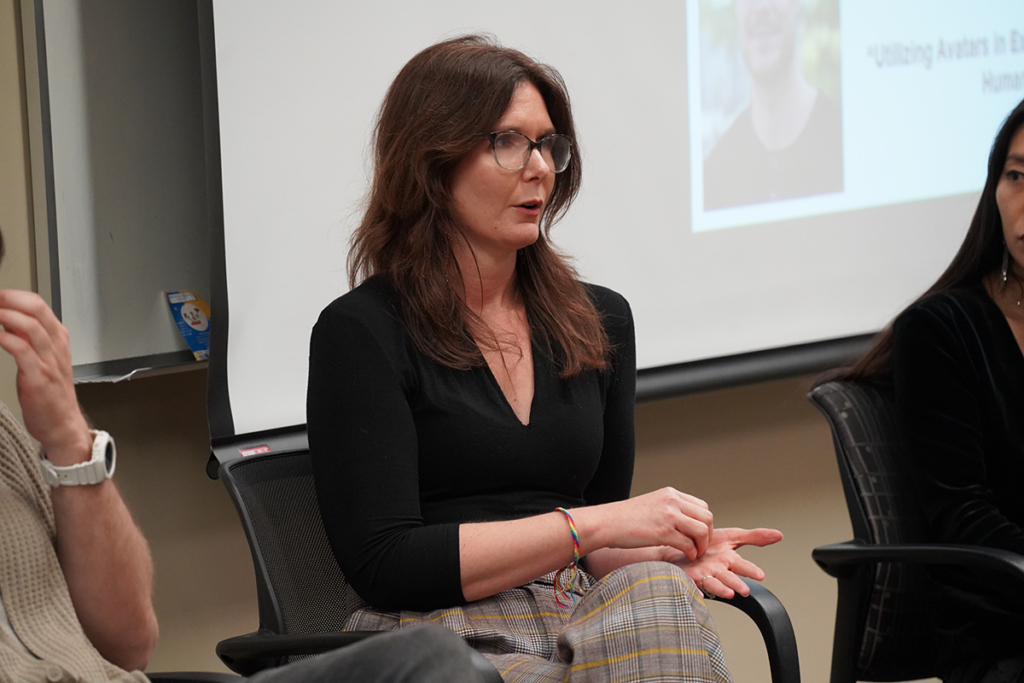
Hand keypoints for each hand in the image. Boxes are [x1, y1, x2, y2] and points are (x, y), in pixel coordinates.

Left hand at [0, 290, 90, 462]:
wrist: (63, 424)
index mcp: (59, 340)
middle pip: (37, 309)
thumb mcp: (44, 360)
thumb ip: (28, 340)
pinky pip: (22, 350)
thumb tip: (8, 321)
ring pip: (30, 326)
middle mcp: (56, 347)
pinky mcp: (38, 377)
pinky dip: (6, 339)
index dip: (15, 296)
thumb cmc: (52, 395)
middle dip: (9, 300)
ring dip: (5, 316)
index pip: (39, 305)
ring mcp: (49, 361)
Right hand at [599, 487, 713, 560]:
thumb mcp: (652, 504)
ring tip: (695, 553)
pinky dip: (691, 553)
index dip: (705, 523)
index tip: (700, 535)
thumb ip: (671, 509)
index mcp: (671, 494)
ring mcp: (669, 516)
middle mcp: (673, 501)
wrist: (606, 522)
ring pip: (702, 531)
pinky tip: (686, 556)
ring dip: (702, 546)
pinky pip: (689, 544)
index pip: (702, 506)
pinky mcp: (663, 532)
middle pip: (707, 517)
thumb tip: (687, 524)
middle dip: (708, 535)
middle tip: (701, 546)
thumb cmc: (625, 518)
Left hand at [666, 527, 782, 599]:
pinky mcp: (688, 578)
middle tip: (744, 590)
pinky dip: (695, 591)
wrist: (681, 548)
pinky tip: (699, 594)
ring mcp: (704, 575)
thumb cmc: (707, 547)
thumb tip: (778, 535)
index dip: (751, 570)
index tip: (760, 576)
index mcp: (729, 560)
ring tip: (729, 593)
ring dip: (721, 589)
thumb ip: (753, 537)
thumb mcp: (731, 537)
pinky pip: (691, 585)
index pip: (742, 566)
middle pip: (729, 578)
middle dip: (737, 584)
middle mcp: (718, 570)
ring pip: (713, 583)